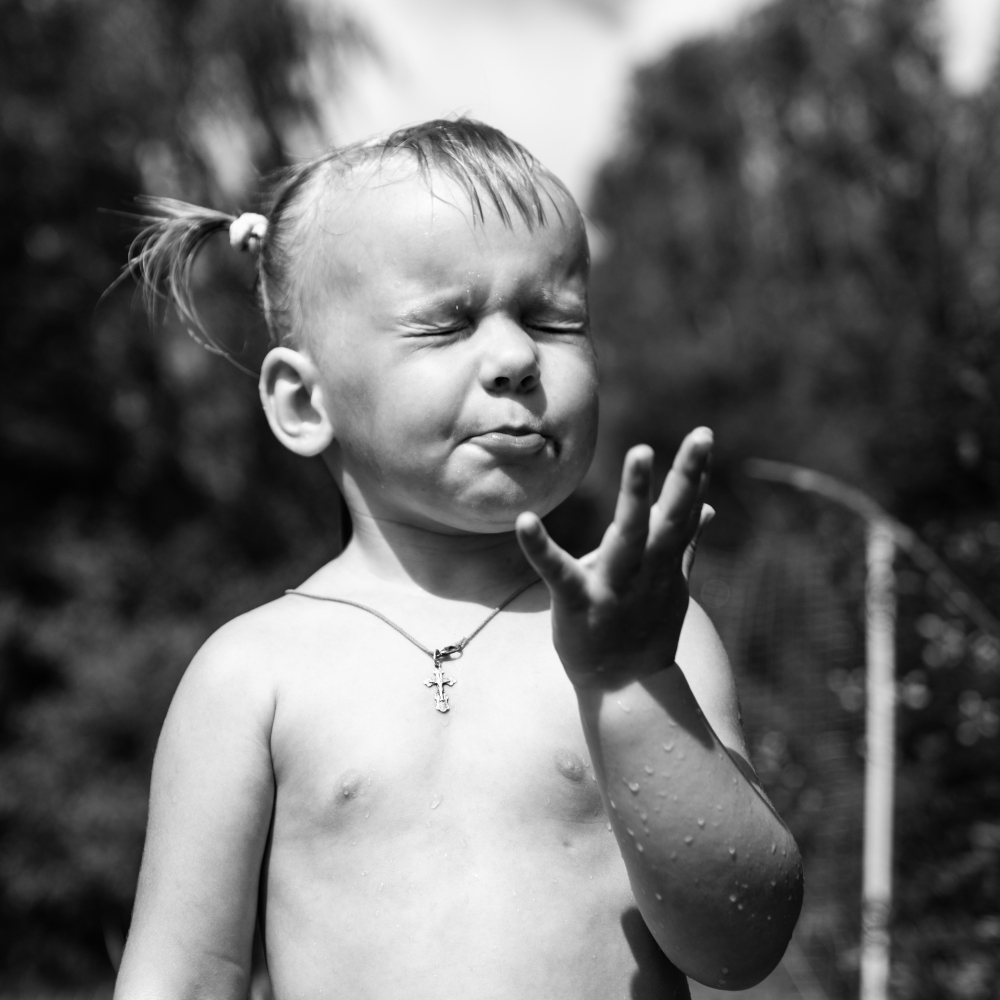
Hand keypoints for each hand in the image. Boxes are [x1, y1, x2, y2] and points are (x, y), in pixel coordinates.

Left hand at [516, 428, 713, 687]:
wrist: (626, 688)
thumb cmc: (646, 627)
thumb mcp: (670, 582)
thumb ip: (687, 543)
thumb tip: (709, 508)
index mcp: (663, 561)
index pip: (683, 510)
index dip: (694, 473)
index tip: (704, 434)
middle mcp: (647, 570)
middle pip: (669, 519)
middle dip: (684, 478)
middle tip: (698, 437)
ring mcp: (614, 587)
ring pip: (628, 537)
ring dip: (637, 496)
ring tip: (640, 453)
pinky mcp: (579, 603)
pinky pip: (558, 572)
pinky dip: (541, 548)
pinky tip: (524, 521)